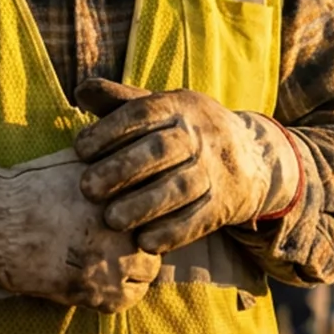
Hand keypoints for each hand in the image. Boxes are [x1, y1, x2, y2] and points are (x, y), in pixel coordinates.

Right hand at [0, 151, 161, 313]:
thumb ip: (114, 162)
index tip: (136, 211)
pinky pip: (129, 298)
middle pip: (159, 234)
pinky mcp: (96, 288)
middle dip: (144, 236)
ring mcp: (112, 257)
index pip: (161, 200)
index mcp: (122, 187)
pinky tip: (97, 281)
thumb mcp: (80, 161)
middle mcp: (123, 221)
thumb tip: (140, 155)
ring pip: (149, 269)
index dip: (149, 207)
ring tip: (109, 260)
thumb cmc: (32, 187)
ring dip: (135, 267)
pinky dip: (117, 294)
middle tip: (122, 238)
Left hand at [74, 79, 301, 253]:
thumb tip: (81, 91)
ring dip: (144, 205)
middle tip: (86, 189)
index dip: (109, 130)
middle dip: (122, 168)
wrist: (253, 157)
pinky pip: (199, 219)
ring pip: (181, 187)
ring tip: (111, 220)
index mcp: (180, 106)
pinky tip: (144, 242)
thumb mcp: (162, 109)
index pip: (144, 112)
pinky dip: (172, 232)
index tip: (79, 149)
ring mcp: (217, 169)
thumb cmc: (187, 132)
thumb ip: (120, 102)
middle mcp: (202, 134)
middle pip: (162, 149)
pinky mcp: (226, 203)